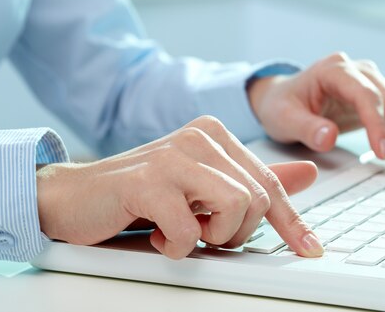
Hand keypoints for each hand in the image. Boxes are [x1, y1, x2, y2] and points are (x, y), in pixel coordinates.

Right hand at [36, 116, 321, 258]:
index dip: (292, 222)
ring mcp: (174, 156)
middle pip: (258, 200)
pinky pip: (189, 231)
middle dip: (235, 233)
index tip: (310, 248)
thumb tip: (307, 173)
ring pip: (235, 209)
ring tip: (180, 231)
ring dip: (209, 237)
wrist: (74, 196)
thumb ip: (250, 179)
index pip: (269, 183)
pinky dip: (176, 247)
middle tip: (203, 233)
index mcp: (215, 135)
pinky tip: (157, 234)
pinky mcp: (148, 181)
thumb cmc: (140, 195)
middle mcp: (199, 137)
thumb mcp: (202, 187)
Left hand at [247, 53, 384, 176]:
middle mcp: (360, 71)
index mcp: (335, 70)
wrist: (283, 96)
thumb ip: (306, 127)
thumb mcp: (284, 118)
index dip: (378, 124)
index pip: (366, 95)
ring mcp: (374, 81)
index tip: (384, 153)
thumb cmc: (281, 106)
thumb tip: (329, 137)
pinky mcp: (382, 96)